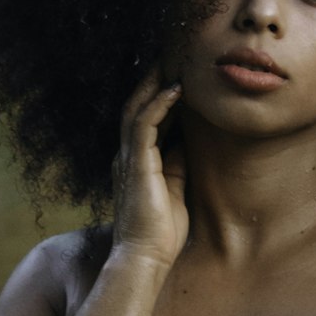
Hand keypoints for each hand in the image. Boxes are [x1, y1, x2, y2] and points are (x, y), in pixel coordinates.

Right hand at [111, 69, 187, 269]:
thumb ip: (178, 164)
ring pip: (136, 109)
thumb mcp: (176, 189)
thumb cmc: (162, 233)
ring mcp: (128, 159)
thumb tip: (189, 141)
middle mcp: (126, 157)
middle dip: (152, 81)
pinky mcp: (136, 165)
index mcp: (135, 164)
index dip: (158, 98)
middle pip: (136, 107)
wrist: (145, 258)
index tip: (177, 77)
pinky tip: (176, 89)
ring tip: (173, 62)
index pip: (144, 121)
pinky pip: (144, 124)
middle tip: (172, 57)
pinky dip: (159, 104)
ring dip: (154, 84)